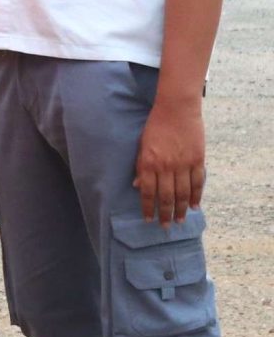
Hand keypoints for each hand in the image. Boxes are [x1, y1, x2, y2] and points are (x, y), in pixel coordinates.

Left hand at [135, 95, 206, 223]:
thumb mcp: (141, 146)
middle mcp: (166, 166)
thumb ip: (140, 167)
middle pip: (166, 197)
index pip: (148, 192)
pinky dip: (197, 195)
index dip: (148, 208)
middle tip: (165, 227)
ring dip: (181, 209)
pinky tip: (195, 206)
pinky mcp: (198, 159)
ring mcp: (183, 164)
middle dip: (165, 214)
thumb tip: (138, 186)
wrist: (176, 110)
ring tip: (181, 221)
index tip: (148, 219)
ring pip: (183, 193)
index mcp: (148, 163)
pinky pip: (198, 182)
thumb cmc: (155, 126)